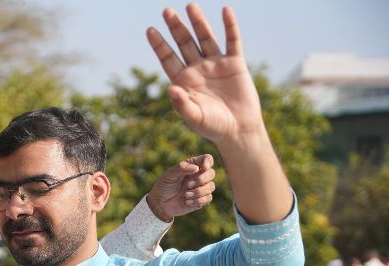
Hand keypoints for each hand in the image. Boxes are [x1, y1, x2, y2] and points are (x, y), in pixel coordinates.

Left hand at [146, 153, 214, 221]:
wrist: (160, 204)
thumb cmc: (164, 186)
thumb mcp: (169, 175)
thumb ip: (181, 168)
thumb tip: (196, 168)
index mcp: (192, 166)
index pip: (207, 159)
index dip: (208, 162)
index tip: (203, 167)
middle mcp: (199, 176)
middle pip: (211, 173)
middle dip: (201, 179)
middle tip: (188, 185)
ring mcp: (201, 188)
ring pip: (211, 186)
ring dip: (199, 191)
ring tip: (185, 195)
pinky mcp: (201, 200)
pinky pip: (208, 198)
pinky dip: (198, 200)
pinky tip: (187, 202)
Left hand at [147, 4, 262, 145]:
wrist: (239, 130)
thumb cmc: (213, 127)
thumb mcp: (194, 117)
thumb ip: (182, 104)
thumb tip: (170, 88)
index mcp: (184, 81)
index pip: (168, 59)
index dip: (159, 45)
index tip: (150, 30)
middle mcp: (198, 69)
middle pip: (184, 43)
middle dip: (175, 28)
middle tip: (166, 11)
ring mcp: (216, 64)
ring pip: (205, 38)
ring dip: (198, 22)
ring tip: (190, 5)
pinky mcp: (235, 63)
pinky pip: (233, 40)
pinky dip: (230, 26)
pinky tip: (225, 10)